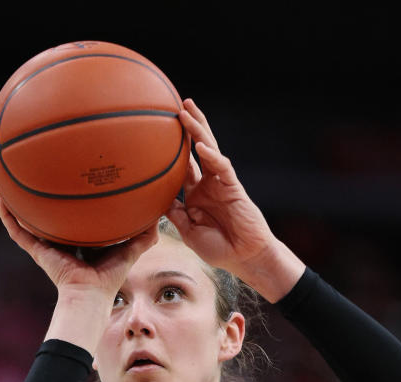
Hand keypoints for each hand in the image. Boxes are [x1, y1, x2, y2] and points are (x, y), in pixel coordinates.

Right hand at [0, 194, 157, 299]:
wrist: (90, 296)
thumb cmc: (109, 278)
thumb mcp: (129, 251)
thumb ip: (145, 236)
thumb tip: (160, 216)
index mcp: (79, 240)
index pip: (73, 218)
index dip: (70, 203)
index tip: (68, 182)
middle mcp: (60, 241)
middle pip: (47, 217)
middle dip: (40, 200)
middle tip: (34, 175)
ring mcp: (45, 245)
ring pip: (26, 221)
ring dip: (15, 203)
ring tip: (5, 183)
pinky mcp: (36, 250)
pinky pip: (18, 231)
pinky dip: (7, 216)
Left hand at [166, 99, 303, 301]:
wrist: (244, 258)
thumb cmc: (218, 248)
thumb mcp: (188, 231)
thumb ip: (175, 214)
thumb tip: (155, 200)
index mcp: (196, 193)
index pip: (182, 165)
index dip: (172, 149)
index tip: (157, 132)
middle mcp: (209, 183)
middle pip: (197, 148)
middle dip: (189, 125)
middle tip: (177, 104)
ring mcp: (221, 183)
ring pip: (209, 149)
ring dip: (198, 129)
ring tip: (186, 111)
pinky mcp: (234, 188)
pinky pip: (222, 168)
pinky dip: (212, 156)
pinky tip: (201, 146)